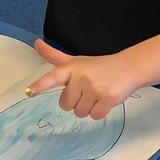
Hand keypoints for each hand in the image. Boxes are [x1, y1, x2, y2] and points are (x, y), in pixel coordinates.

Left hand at [25, 40, 141, 119]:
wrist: (128, 67)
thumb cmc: (99, 66)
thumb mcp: (76, 60)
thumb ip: (54, 56)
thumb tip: (36, 43)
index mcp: (71, 68)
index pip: (53, 77)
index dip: (41, 85)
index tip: (31, 91)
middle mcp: (81, 77)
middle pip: (65, 104)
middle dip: (75, 102)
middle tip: (87, 90)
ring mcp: (95, 88)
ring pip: (80, 113)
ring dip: (88, 108)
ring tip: (97, 94)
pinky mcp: (108, 98)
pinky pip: (95, 116)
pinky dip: (99, 112)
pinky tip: (104, 100)